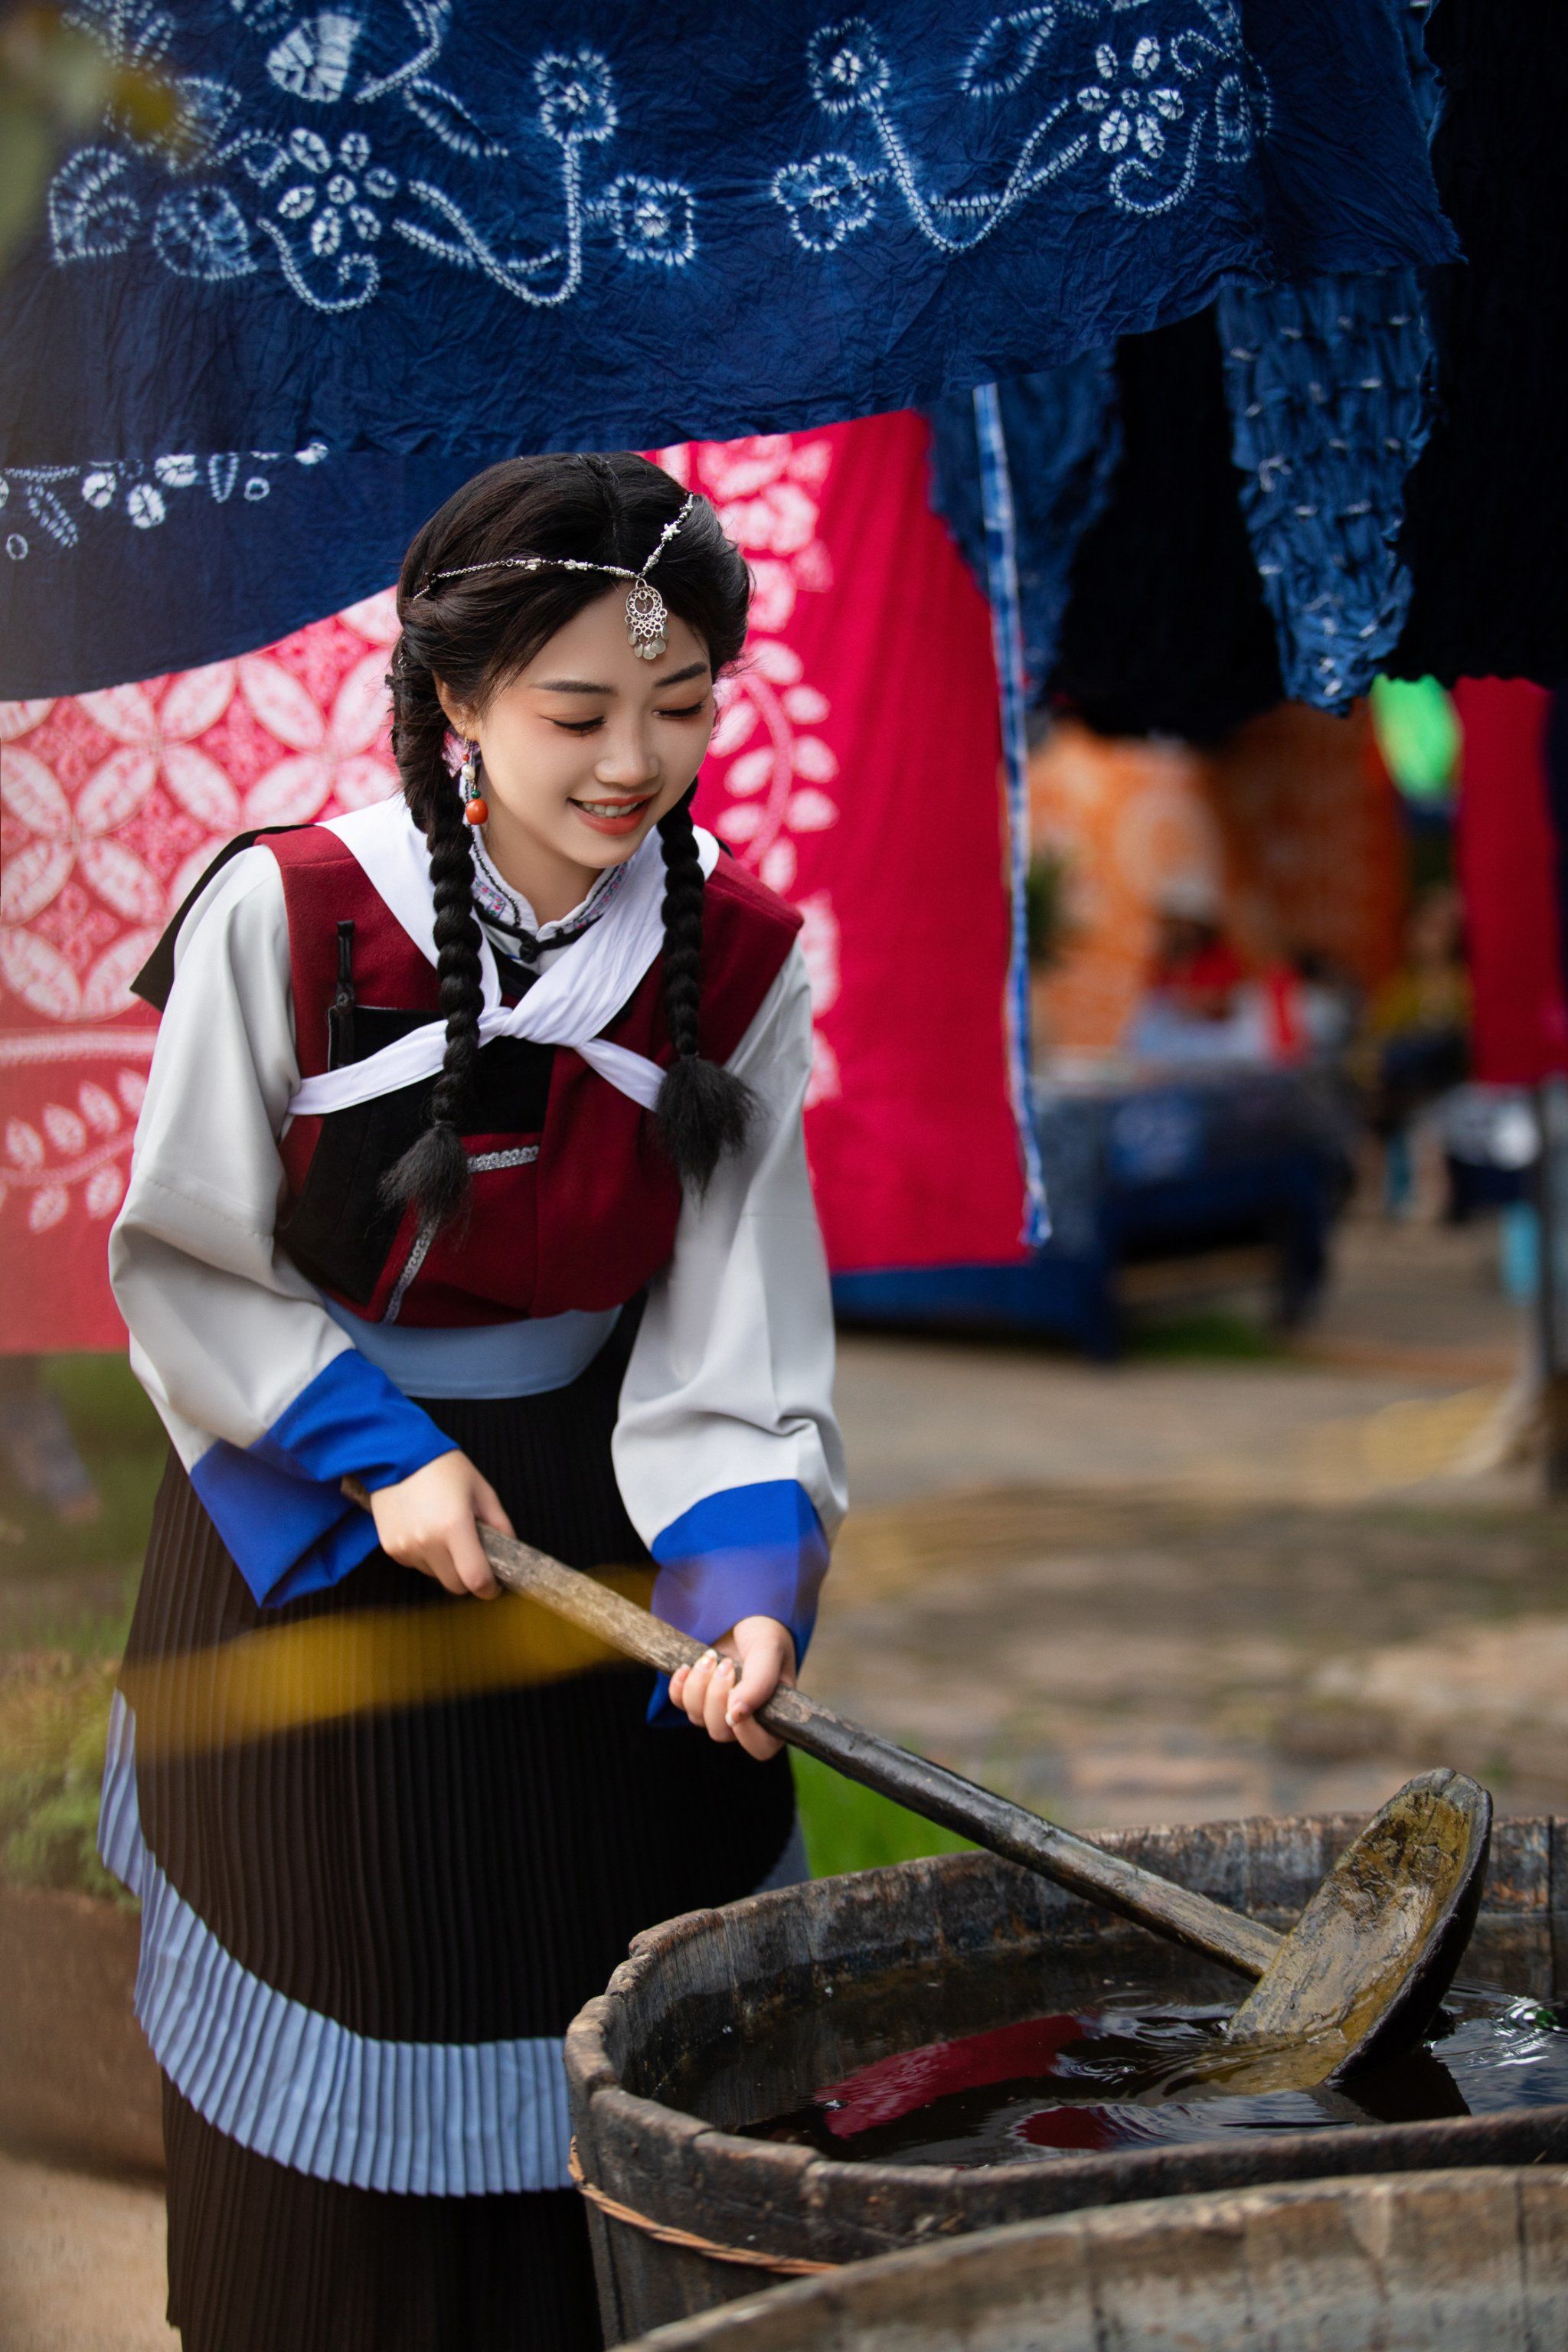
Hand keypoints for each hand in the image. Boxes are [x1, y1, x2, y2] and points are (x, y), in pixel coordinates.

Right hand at [368, 1450, 512, 1598]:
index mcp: (454, 1526)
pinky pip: (416, 1565)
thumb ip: (500, 1523)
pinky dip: (426, 1556)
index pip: (475, 1579)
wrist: (397, 1455)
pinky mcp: (390, 1548)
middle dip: (468, 1577)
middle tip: (472, 1556)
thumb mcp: (481, 1490)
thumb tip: (509, 1550)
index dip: (489, 1589)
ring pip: (435, 1576)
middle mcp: (428, 1542)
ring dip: (445, 1565)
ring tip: (444, 1533)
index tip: (494, 1585)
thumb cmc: (443, 1468)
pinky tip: (425, 1529)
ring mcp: (406, 1547)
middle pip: (455, 1585)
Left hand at [668, 1617, 795, 1760]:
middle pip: (721, 1732)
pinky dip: (679, 1686)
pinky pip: (679, 1704)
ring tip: (710, 1656)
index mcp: (773, 1713)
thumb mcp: (769, 1651)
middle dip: (716, 1698)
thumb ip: (760, 1683)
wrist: (743, 1612)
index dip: (747, 1733)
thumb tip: (735, 1714)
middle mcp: (745, 1717)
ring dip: (699, 1686)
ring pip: (697, 1718)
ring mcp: (717, 1708)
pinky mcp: (696, 1695)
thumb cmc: (765, 1633)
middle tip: (725, 1664)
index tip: (738, 1701)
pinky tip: (687, 1665)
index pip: (761, 1747)